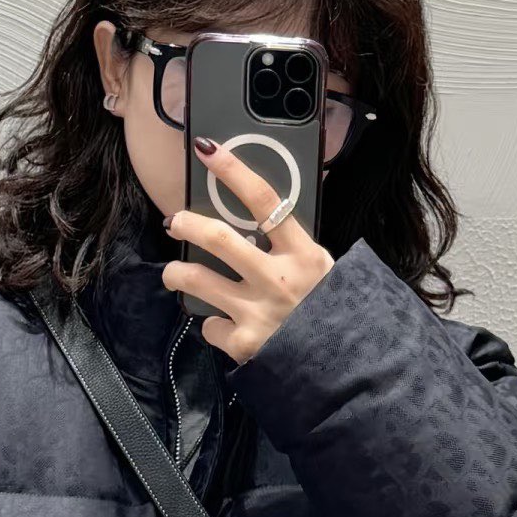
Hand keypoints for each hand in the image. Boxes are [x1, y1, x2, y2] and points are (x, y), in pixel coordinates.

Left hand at [160, 137, 334, 365]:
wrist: (341, 367)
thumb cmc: (327, 314)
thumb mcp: (321, 272)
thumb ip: (290, 249)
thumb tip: (257, 219)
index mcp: (303, 254)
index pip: (265, 200)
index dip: (233, 170)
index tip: (208, 149)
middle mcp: (279, 279)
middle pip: (219, 237)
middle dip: (187, 224)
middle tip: (175, 222)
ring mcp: (259, 312)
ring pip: (196, 280)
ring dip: (176, 273)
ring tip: (174, 274)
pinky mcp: (244, 343)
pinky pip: (210, 326)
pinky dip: (213, 325)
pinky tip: (227, 327)